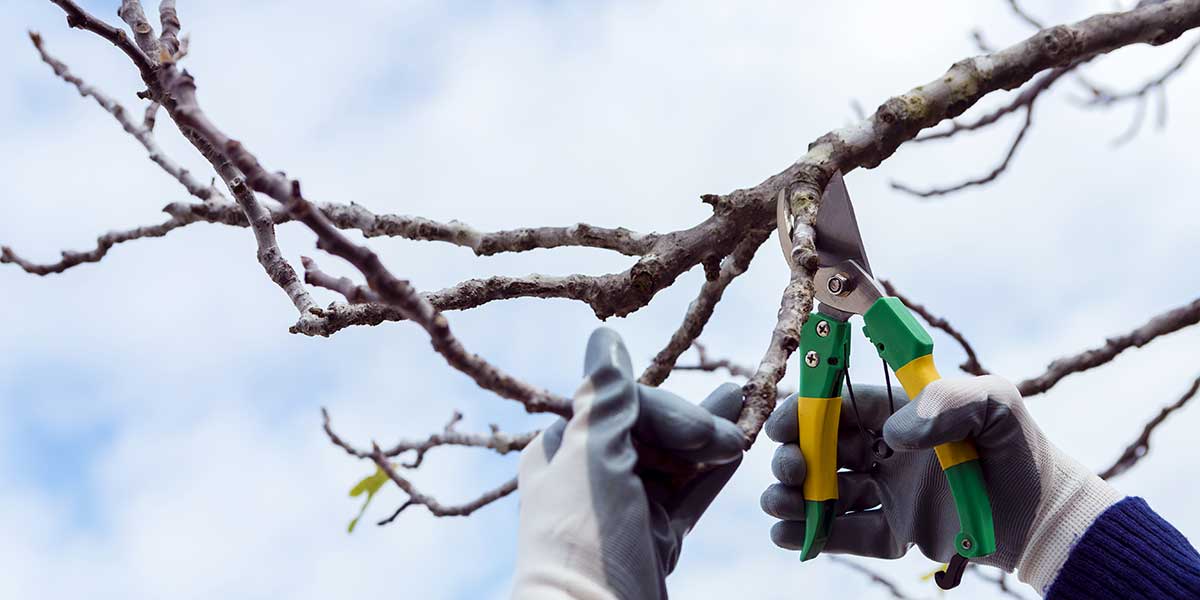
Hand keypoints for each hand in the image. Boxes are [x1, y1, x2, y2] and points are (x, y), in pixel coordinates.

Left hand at [513, 328, 745, 599]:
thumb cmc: (583, 538)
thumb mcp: (592, 457)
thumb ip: (606, 398)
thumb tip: (605, 337)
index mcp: (564, 450)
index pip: (623, 404)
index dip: (668, 411)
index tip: (703, 431)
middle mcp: (593, 474)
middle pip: (653, 430)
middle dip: (695, 424)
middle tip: (735, 432)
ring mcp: (627, 508)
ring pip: (676, 461)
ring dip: (711, 438)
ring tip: (748, 406)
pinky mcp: (654, 538)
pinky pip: (688, 497)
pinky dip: (711, 475)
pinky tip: (738, 452)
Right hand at [762, 376, 1120, 592]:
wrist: (1046, 517)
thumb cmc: (1019, 449)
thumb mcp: (994, 403)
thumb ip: (946, 400)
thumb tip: (893, 434)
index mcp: (900, 414)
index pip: (839, 406)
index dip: (804, 413)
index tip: (781, 426)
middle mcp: (887, 452)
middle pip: (822, 450)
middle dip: (794, 458)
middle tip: (792, 471)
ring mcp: (890, 493)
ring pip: (827, 494)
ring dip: (795, 498)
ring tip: (779, 506)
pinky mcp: (897, 534)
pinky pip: (849, 535)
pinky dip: (816, 536)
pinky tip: (789, 536)